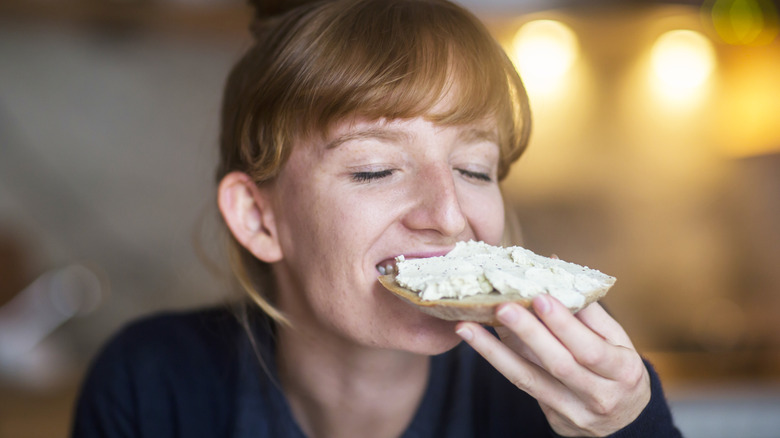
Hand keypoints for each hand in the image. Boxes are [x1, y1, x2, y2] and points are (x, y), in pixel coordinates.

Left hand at [455, 295, 650, 436]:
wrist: (625, 420)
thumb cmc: (617, 367)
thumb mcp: (616, 339)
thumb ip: (586, 308)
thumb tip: (551, 266)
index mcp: (623, 369)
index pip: (591, 348)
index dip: (564, 324)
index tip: (539, 297)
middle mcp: (601, 395)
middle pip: (560, 365)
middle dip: (529, 334)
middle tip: (502, 307)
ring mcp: (575, 411)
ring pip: (531, 379)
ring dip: (495, 352)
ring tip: (468, 327)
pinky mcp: (554, 417)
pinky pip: (522, 385)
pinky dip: (498, 361)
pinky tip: (477, 341)